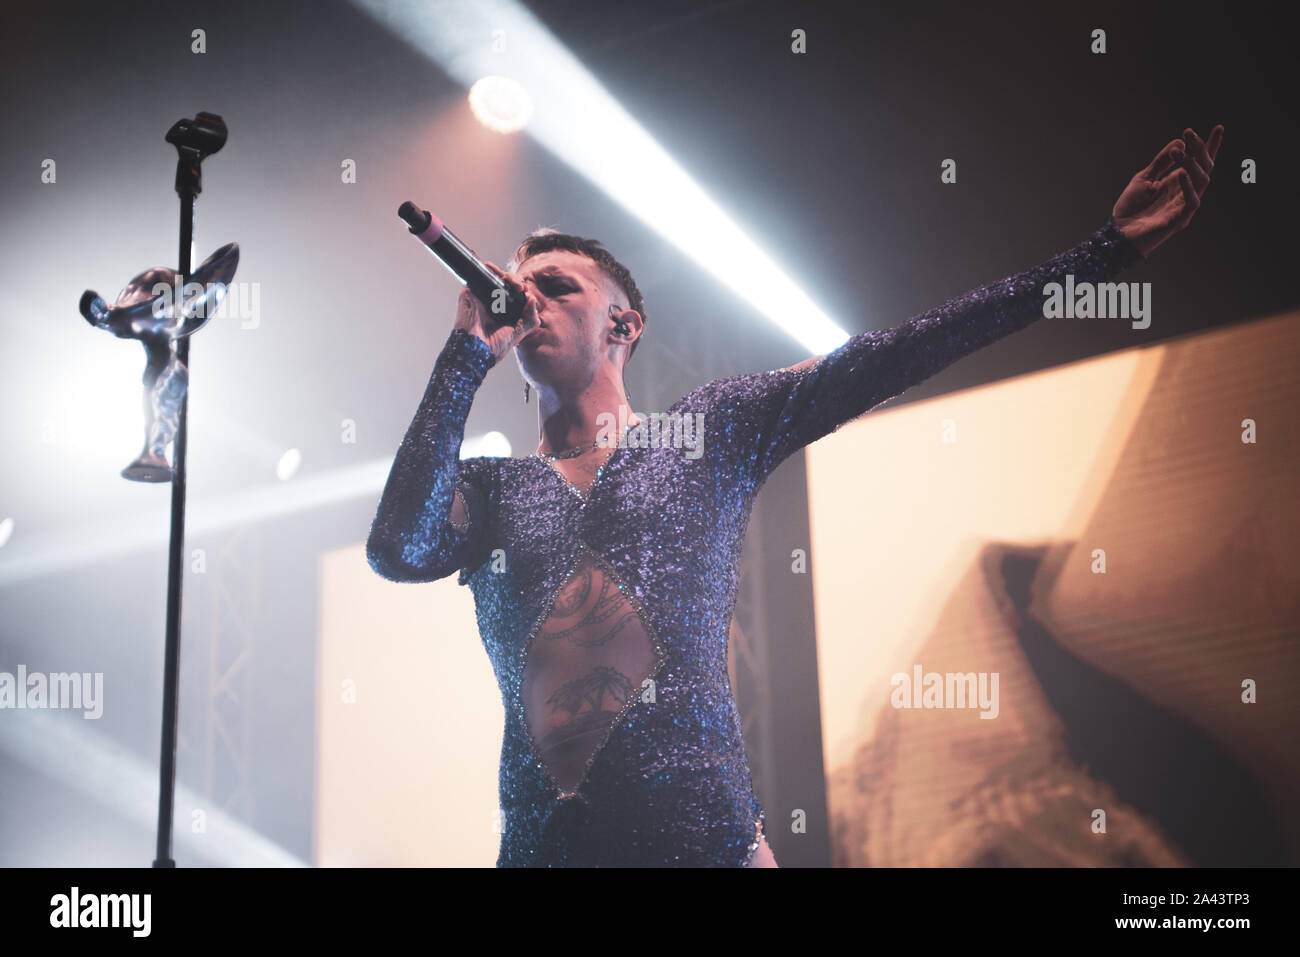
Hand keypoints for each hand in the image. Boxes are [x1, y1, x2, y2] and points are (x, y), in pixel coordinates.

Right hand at [452, 262, 540, 362]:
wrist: (476, 351)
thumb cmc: (493, 347)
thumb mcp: (518, 333)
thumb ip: (529, 319)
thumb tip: (532, 299)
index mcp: (502, 312)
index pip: (514, 294)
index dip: (523, 291)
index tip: (528, 295)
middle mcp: (491, 302)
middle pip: (506, 283)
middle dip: (517, 281)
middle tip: (522, 288)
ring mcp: (480, 296)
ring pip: (495, 276)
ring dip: (509, 276)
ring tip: (516, 285)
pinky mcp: (469, 292)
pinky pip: (480, 274)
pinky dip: (491, 271)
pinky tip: (503, 278)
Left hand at [1112, 124, 1222, 257]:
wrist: (1118, 234)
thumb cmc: (1131, 208)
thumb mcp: (1144, 179)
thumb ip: (1161, 162)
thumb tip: (1179, 142)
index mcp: (1179, 182)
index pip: (1200, 162)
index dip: (1210, 146)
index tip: (1219, 128)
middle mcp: (1186, 193)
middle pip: (1204, 167)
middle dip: (1200, 148)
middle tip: (1189, 132)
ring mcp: (1184, 207)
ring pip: (1201, 181)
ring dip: (1191, 164)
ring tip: (1179, 151)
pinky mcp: (1179, 220)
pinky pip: (1191, 201)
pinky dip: (1188, 186)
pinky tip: (1182, 173)